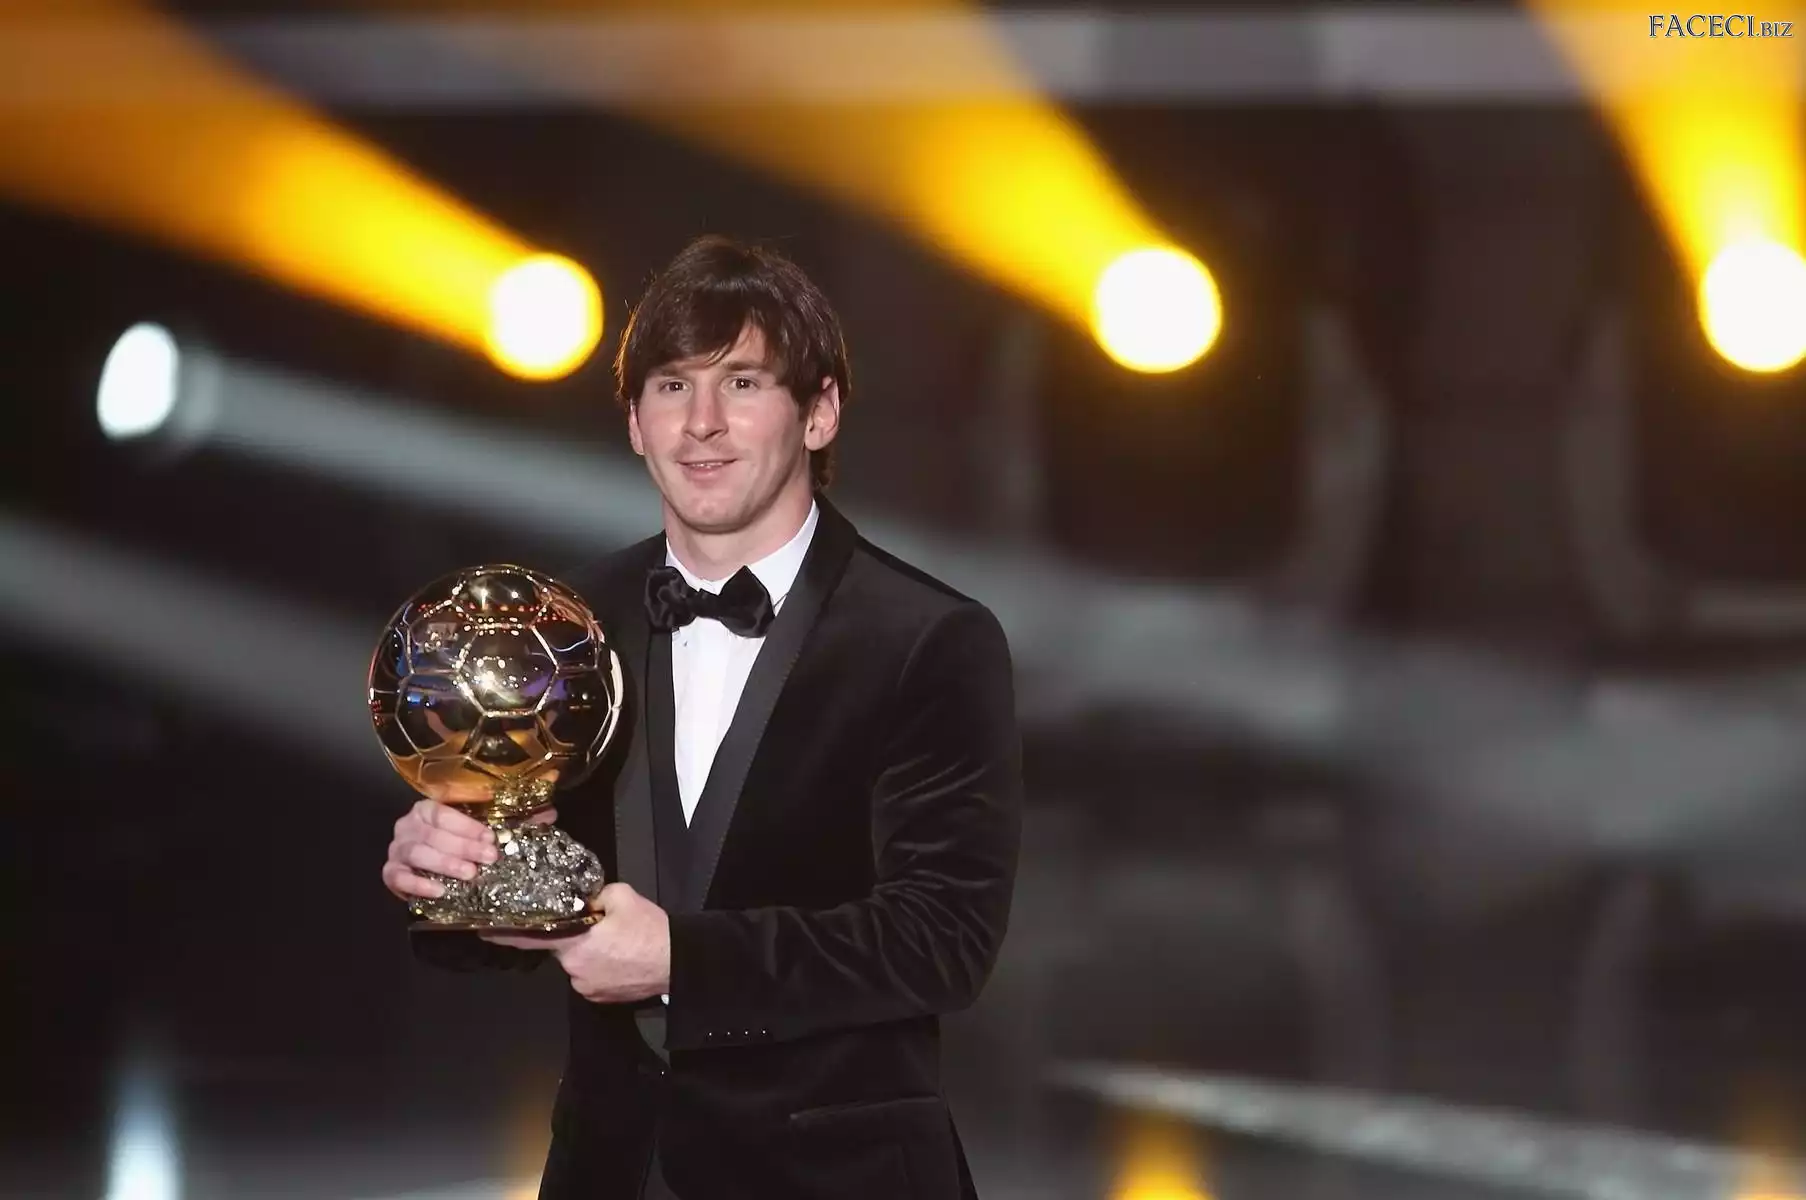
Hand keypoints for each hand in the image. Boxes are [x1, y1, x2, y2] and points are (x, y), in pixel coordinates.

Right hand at [381, 796, 556, 901]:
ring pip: (415, 853)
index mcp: (429, 809)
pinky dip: (416, 884)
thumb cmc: (465, 847)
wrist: (439, 875)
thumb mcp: (489, 832)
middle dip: (461, 845)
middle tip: (488, 859)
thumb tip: (550, 814)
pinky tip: (440, 890)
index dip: (466, 825)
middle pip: (430, 832)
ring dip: (443, 863)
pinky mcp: (390, 874)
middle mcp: (408, 825)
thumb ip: (516, 821)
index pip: (442, 811)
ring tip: (469, 874)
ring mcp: (397, 850)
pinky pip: (396, 877)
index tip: (491, 838)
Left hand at [480, 883, 669, 1003]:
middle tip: (598, 926)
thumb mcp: (623, 896)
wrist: (679, 964)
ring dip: (589, 952)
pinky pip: (590, 976)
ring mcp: (585, 987)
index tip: (482, 929)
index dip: (504, 933)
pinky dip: (600, 966)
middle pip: (561, 947)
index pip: (530, 937)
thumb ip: (595, 895)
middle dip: (573, 936)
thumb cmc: (650, 931)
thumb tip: (585, 899)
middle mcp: (573, 969)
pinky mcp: (599, 998)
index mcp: (574, 943)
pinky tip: (621, 959)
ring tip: (617, 944)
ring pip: (577, 962)